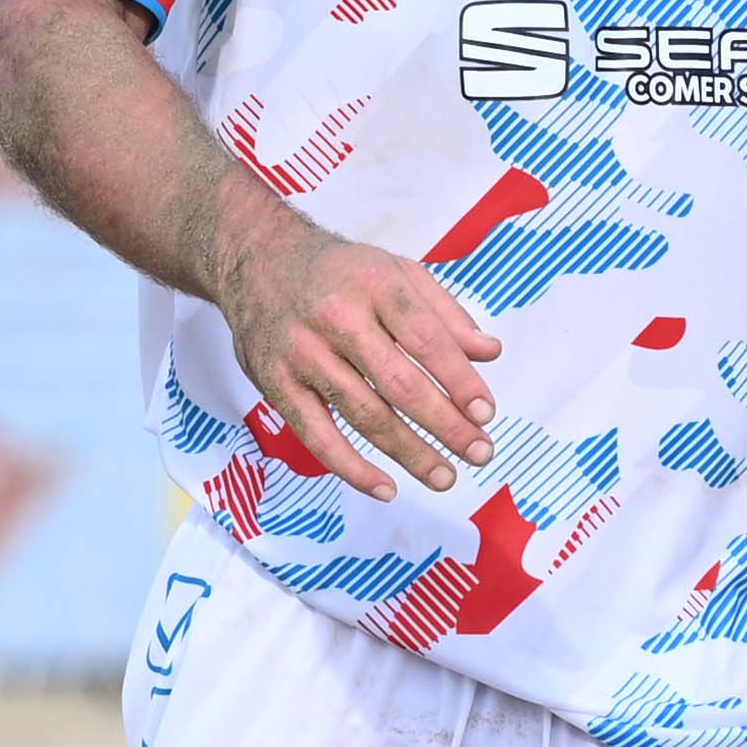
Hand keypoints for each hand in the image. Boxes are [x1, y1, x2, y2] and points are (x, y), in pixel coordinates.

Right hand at [212, 216, 502, 502]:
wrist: (255, 259)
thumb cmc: (340, 271)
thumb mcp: (398, 272)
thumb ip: (446, 314)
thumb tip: (490, 353)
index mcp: (375, 285)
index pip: (426, 339)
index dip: (460, 380)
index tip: (486, 413)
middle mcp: (337, 318)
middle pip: (399, 383)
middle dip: (445, 425)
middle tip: (480, 452)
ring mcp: (302, 354)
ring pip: (363, 415)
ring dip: (410, 453)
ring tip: (445, 477)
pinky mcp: (275, 383)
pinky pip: (317, 436)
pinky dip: (352, 468)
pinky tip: (385, 488)